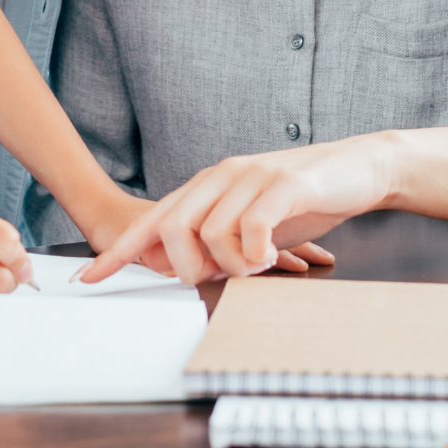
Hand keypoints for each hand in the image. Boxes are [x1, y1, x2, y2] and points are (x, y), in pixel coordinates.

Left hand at [82, 136, 391, 285]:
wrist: (359, 168)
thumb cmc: (303, 200)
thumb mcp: (252, 223)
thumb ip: (217, 243)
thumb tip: (184, 272)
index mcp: (210, 184)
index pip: (154, 220)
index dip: (120, 251)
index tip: (88, 279)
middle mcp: (223, 175)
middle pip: (174, 229)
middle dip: (188, 268)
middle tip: (219, 277)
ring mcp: (252, 177)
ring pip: (211, 233)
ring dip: (232, 264)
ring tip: (257, 265)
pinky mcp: (283, 184)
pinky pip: (250, 227)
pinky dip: (255, 252)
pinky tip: (271, 256)